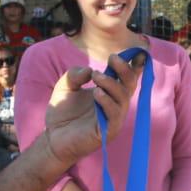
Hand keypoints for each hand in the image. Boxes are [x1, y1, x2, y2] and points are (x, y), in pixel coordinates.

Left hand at [38, 53, 145, 167]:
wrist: (53, 138)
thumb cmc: (62, 113)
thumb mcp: (65, 86)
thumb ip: (75, 74)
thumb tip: (90, 70)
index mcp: (109, 92)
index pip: (127, 78)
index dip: (135, 65)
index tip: (137, 52)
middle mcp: (115, 104)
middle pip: (130, 85)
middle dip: (124, 69)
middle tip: (112, 58)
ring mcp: (113, 119)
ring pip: (123, 98)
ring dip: (112, 84)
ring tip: (96, 77)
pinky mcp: (107, 131)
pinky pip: (114, 115)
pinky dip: (107, 102)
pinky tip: (97, 93)